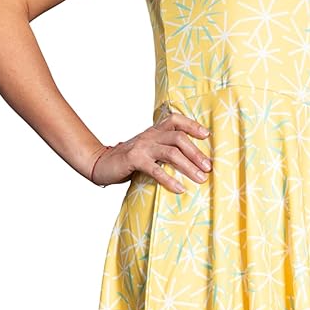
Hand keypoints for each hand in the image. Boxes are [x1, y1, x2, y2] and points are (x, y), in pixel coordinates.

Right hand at [89, 112, 212, 192]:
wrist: (101, 163)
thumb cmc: (129, 160)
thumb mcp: (148, 149)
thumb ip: (164, 150)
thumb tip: (191, 162)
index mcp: (155, 131)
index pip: (176, 120)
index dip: (192, 125)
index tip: (207, 135)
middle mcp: (150, 135)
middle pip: (178, 138)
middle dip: (196, 153)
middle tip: (208, 167)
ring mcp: (142, 147)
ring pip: (171, 152)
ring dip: (188, 166)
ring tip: (200, 178)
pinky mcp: (134, 159)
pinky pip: (156, 169)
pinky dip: (169, 179)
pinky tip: (179, 188)